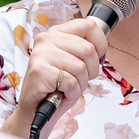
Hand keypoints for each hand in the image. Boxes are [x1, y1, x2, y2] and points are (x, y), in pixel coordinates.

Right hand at [1, 18, 106, 138]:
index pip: (89, 26)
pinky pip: (71, 82)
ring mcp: (41, 53)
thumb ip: (84, 49)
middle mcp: (46, 38)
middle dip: (90, 71)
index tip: (95, 59)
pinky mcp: (39, 71)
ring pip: (80, 67)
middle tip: (77, 80)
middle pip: (88, 49)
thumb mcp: (74, 62)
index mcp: (57, 32)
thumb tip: (102, 45)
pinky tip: (61, 94)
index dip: (100, 45)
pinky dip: (71, 93)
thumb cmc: (58, 87)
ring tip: (67, 88)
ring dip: (80, 84)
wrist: (36, 112)